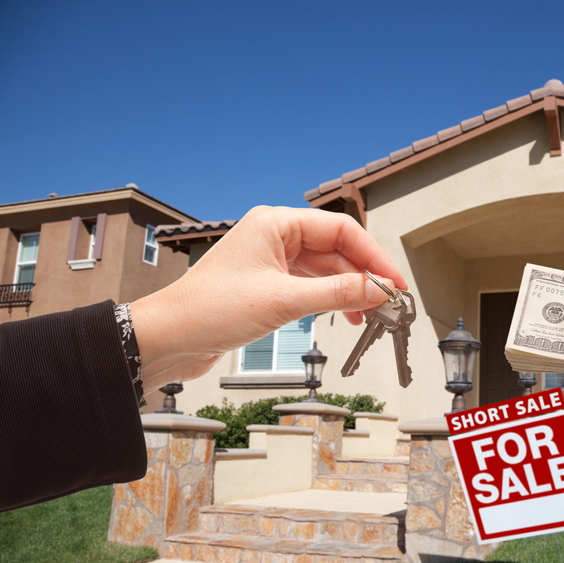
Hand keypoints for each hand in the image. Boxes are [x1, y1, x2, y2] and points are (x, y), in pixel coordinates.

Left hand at [130, 206, 406, 396]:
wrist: (169, 338)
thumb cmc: (209, 310)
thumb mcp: (283, 301)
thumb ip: (337, 293)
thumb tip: (379, 289)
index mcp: (276, 223)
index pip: (341, 230)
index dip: (373, 256)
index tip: (395, 281)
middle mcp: (275, 237)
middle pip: (336, 250)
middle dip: (364, 275)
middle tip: (389, 302)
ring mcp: (271, 262)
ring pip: (326, 270)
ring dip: (349, 292)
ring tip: (370, 315)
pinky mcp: (268, 286)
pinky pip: (311, 287)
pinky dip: (331, 301)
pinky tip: (344, 317)